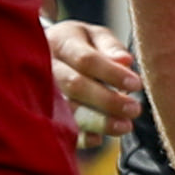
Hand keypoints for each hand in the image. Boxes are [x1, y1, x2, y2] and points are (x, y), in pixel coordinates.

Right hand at [45, 18, 143, 134]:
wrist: (47, 55)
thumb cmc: (81, 45)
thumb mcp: (96, 37)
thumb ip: (110, 47)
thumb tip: (125, 61)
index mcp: (60, 41)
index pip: (86, 59)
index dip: (112, 73)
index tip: (136, 84)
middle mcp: (44, 66)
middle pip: (75, 85)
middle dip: (107, 100)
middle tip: (134, 109)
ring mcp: (38, 90)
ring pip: (67, 109)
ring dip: (98, 121)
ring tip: (124, 126)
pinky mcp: (41, 112)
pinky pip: (58, 128)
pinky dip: (79, 137)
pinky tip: (98, 138)